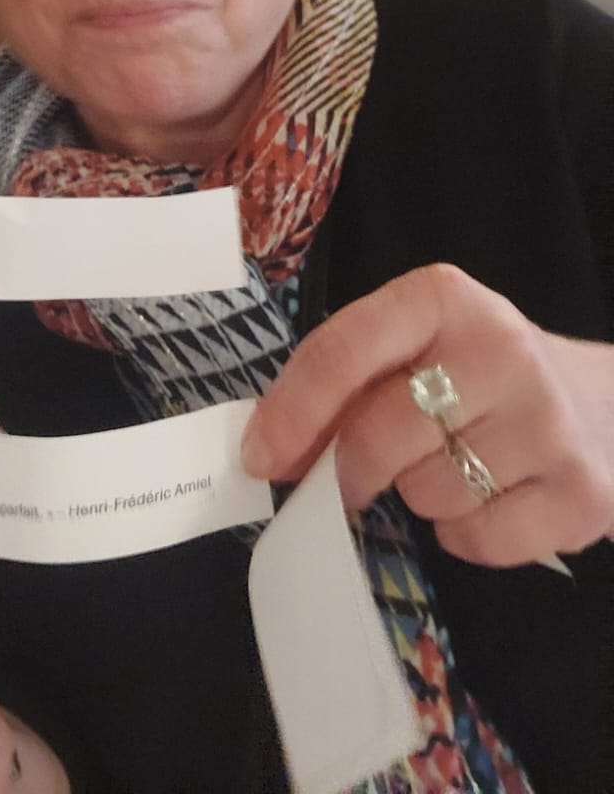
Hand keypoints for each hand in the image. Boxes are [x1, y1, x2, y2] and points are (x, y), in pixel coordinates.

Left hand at [240, 263, 613, 567]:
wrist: (605, 404)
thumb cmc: (480, 373)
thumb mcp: (418, 345)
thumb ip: (347, 378)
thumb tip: (267, 451)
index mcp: (443, 298)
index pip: (344, 350)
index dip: (292, 410)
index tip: (259, 456)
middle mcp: (501, 349)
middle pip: (378, 436)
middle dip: (349, 469)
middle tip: (353, 475)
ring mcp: (548, 424)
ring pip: (426, 494)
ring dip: (416, 494)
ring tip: (453, 461)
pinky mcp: (582, 495)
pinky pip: (476, 541)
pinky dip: (465, 533)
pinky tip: (490, 493)